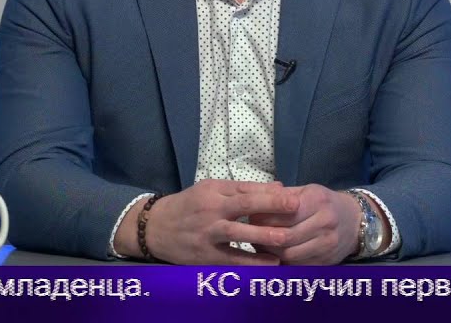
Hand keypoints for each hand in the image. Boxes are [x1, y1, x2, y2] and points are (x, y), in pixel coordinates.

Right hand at [132, 179, 299, 264]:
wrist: (154, 228)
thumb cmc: (188, 206)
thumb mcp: (210, 189)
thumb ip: (243, 189)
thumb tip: (278, 187)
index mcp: (214, 190)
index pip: (246, 188)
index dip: (270, 192)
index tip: (292, 195)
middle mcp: (211, 209)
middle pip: (243, 205)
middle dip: (270, 206)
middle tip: (295, 207)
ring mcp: (207, 232)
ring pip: (237, 232)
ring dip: (262, 235)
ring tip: (285, 238)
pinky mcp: (205, 254)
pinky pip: (231, 258)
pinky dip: (251, 261)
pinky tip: (270, 262)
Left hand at [248, 184, 360, 264]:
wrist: (354, 220)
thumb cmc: (324, 203)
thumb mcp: (307, 190)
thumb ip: (282, 195)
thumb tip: (254, 202)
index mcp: (317, 201)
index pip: (283, 213)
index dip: (263, 217)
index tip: (251, 216)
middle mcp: (325, 223)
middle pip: (284, 236)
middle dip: (263, 236)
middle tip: (250, 232)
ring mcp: (327, 245)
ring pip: (289, 254)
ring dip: (270, 251)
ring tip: (259, 243)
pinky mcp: (326, 261)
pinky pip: (297, 265)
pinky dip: (281, 261)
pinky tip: (274, 254)